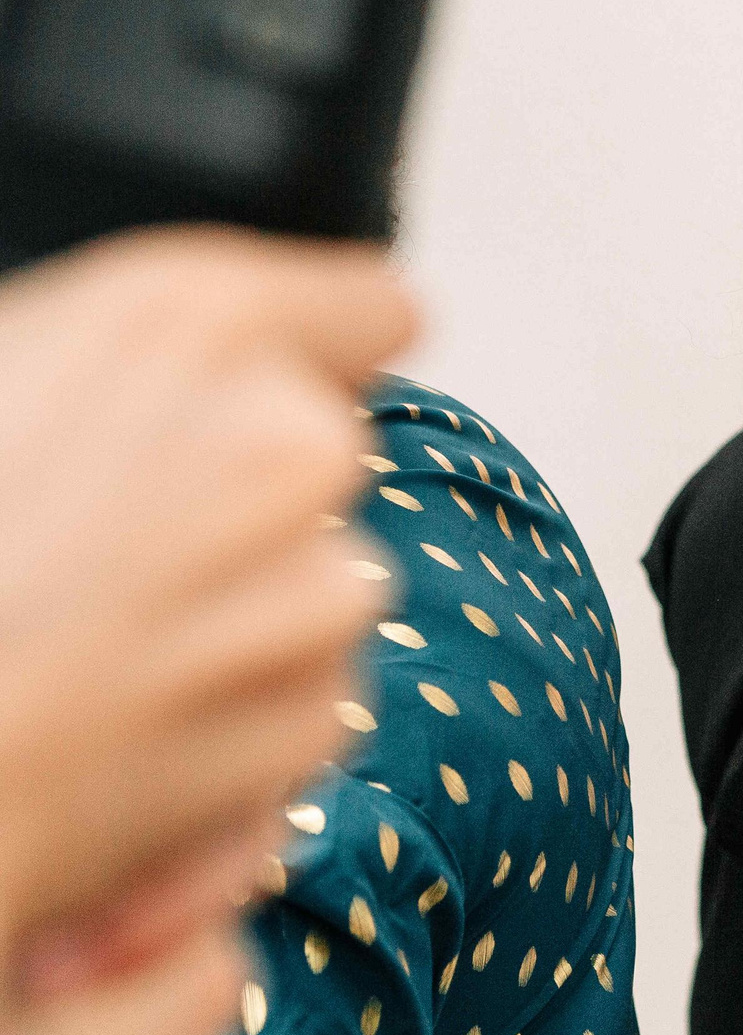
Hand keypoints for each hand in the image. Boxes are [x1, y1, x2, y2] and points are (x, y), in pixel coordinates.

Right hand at [0, 227, 415, 945]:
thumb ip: (108, 362)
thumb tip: (156, 376)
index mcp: (194, 322)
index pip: (368, 310)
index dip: (319, 355)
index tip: (276, 389)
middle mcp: (289, 442)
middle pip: (323, 458)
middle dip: (241, 500)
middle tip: (97, 550)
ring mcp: (316, 589)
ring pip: (317, 583)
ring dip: (237, 614)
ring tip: (82, 645)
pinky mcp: (310, 718)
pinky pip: (298, 698)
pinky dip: (227, 720)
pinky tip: (104, 725)